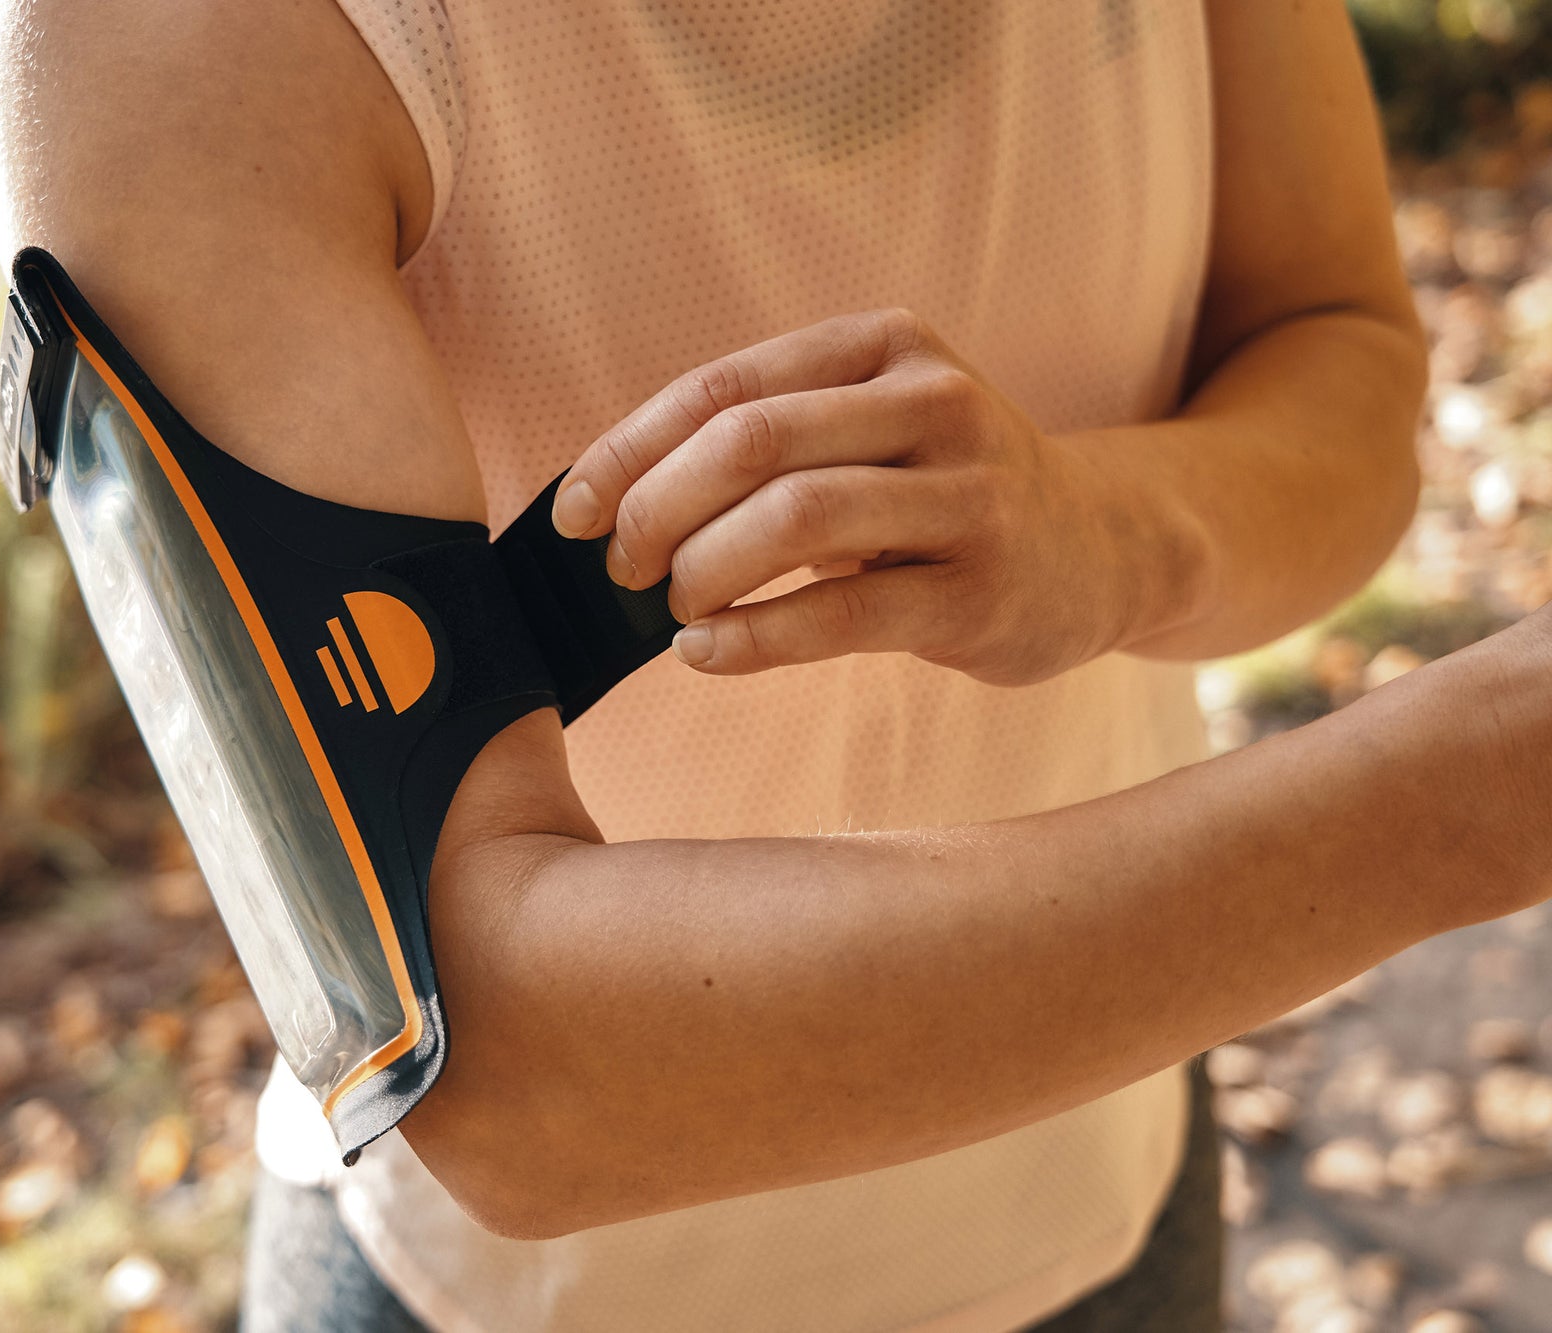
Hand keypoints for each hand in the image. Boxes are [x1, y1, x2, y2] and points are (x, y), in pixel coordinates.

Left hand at [554, 309, 1186, 685]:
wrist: (1103, 547)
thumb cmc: (939, 492)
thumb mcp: (866, 430)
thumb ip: (764, 439)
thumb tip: (607, 498)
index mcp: (886, 344)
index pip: (723, 388)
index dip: (630, 450)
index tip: (572, 512)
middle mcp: (936, 402)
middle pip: (752, 442)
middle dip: (659, 509)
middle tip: (622, 568)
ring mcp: (969, 496)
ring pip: (795, 518)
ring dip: (703, 570)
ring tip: (672, 608)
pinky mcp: (982, 592)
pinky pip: (841, 614)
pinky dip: (752, 639)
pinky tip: (704, 652)